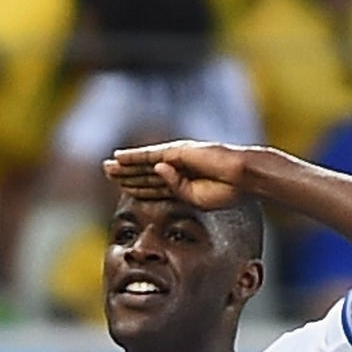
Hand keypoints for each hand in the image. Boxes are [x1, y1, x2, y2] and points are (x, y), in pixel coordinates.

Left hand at [103, 141, 253, 209]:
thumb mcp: (195, 198)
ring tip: (107, 167)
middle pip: (146, 173)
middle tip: (107, 174)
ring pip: (144, 164)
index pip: (154, 187)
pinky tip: (119, 157)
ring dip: (125, 166)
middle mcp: (178, 169)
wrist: (244, 177)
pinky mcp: (178, 152)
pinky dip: (133, 156)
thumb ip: (174, 189)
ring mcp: (177, 159)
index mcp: (184, 184)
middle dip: (126, 175)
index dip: (136, 187)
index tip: (121, 189)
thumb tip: (156, 171)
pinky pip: (150, 155)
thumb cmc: (227, 191)